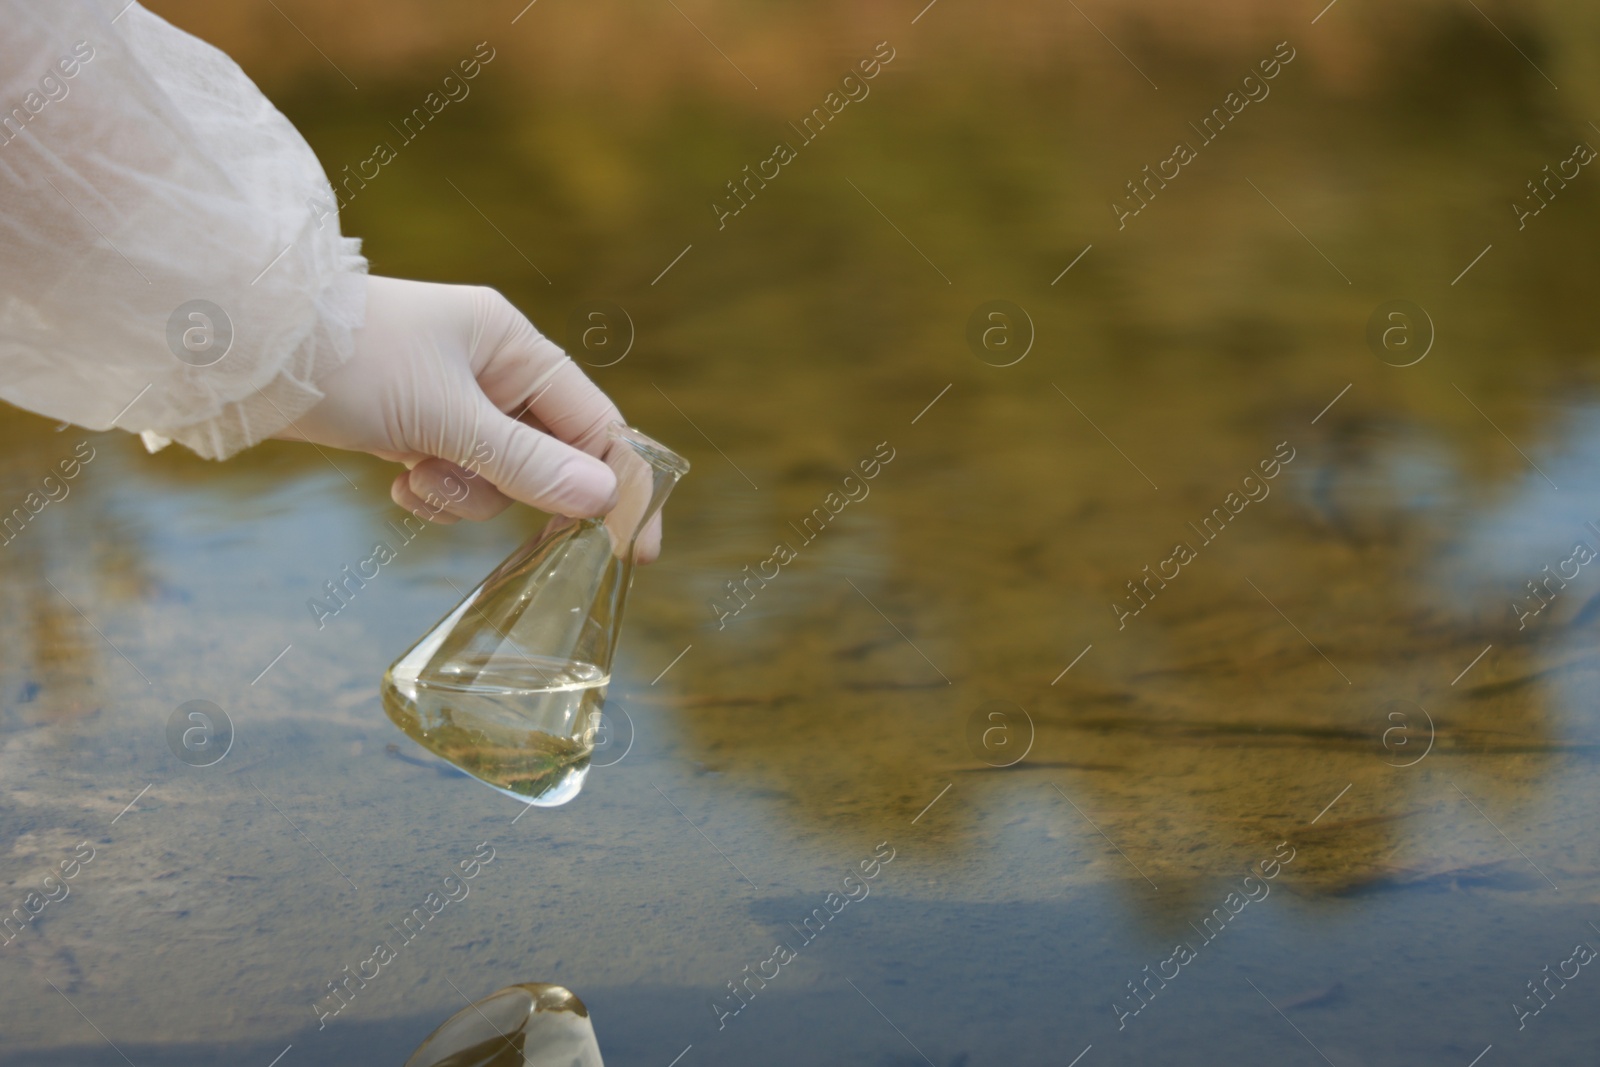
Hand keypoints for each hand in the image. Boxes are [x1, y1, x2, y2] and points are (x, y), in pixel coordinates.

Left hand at [281, 275, 660, 560]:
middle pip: (549, 455)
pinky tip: (395, 479)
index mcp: (513, 345)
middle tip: (540, 545)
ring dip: (463, 492)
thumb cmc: (348, 362)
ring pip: (498, 475)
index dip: (622, 486)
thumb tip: (603, 498)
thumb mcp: (445, 418)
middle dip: (524, 492)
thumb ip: (525, 462)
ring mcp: (454, 398)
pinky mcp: (417, 426)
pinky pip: (455, 477)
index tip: (635, 550)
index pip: (596, 422)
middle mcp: (492, 367)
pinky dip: (433, 490)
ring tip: (414, 475)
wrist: (243, 352)